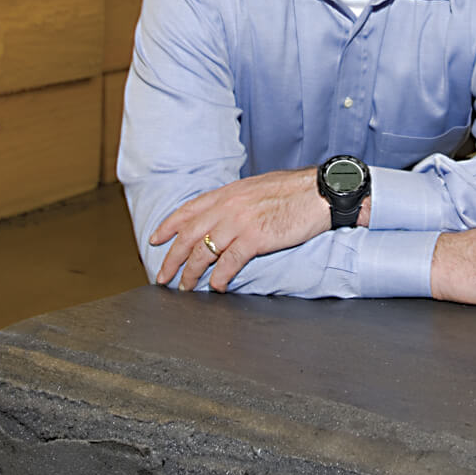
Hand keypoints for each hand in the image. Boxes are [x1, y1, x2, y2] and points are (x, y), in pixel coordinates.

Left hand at [149, 167, 329, 290]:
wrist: (320, 192)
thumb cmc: (294, 190)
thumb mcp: (257, 187)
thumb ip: (236, 200)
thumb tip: (224, 213)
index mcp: (229, 192)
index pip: (189, 209)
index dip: (168, 226)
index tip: (155, 239)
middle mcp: (229, 205)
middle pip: (189, 234)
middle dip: (172, 257)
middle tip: (162, 275)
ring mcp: (241, 222)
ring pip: (204, 251)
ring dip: (190, 273)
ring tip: (185, 287)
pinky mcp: (256, 238)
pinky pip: (229, 263)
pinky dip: (218, 278)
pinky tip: (215, 287)